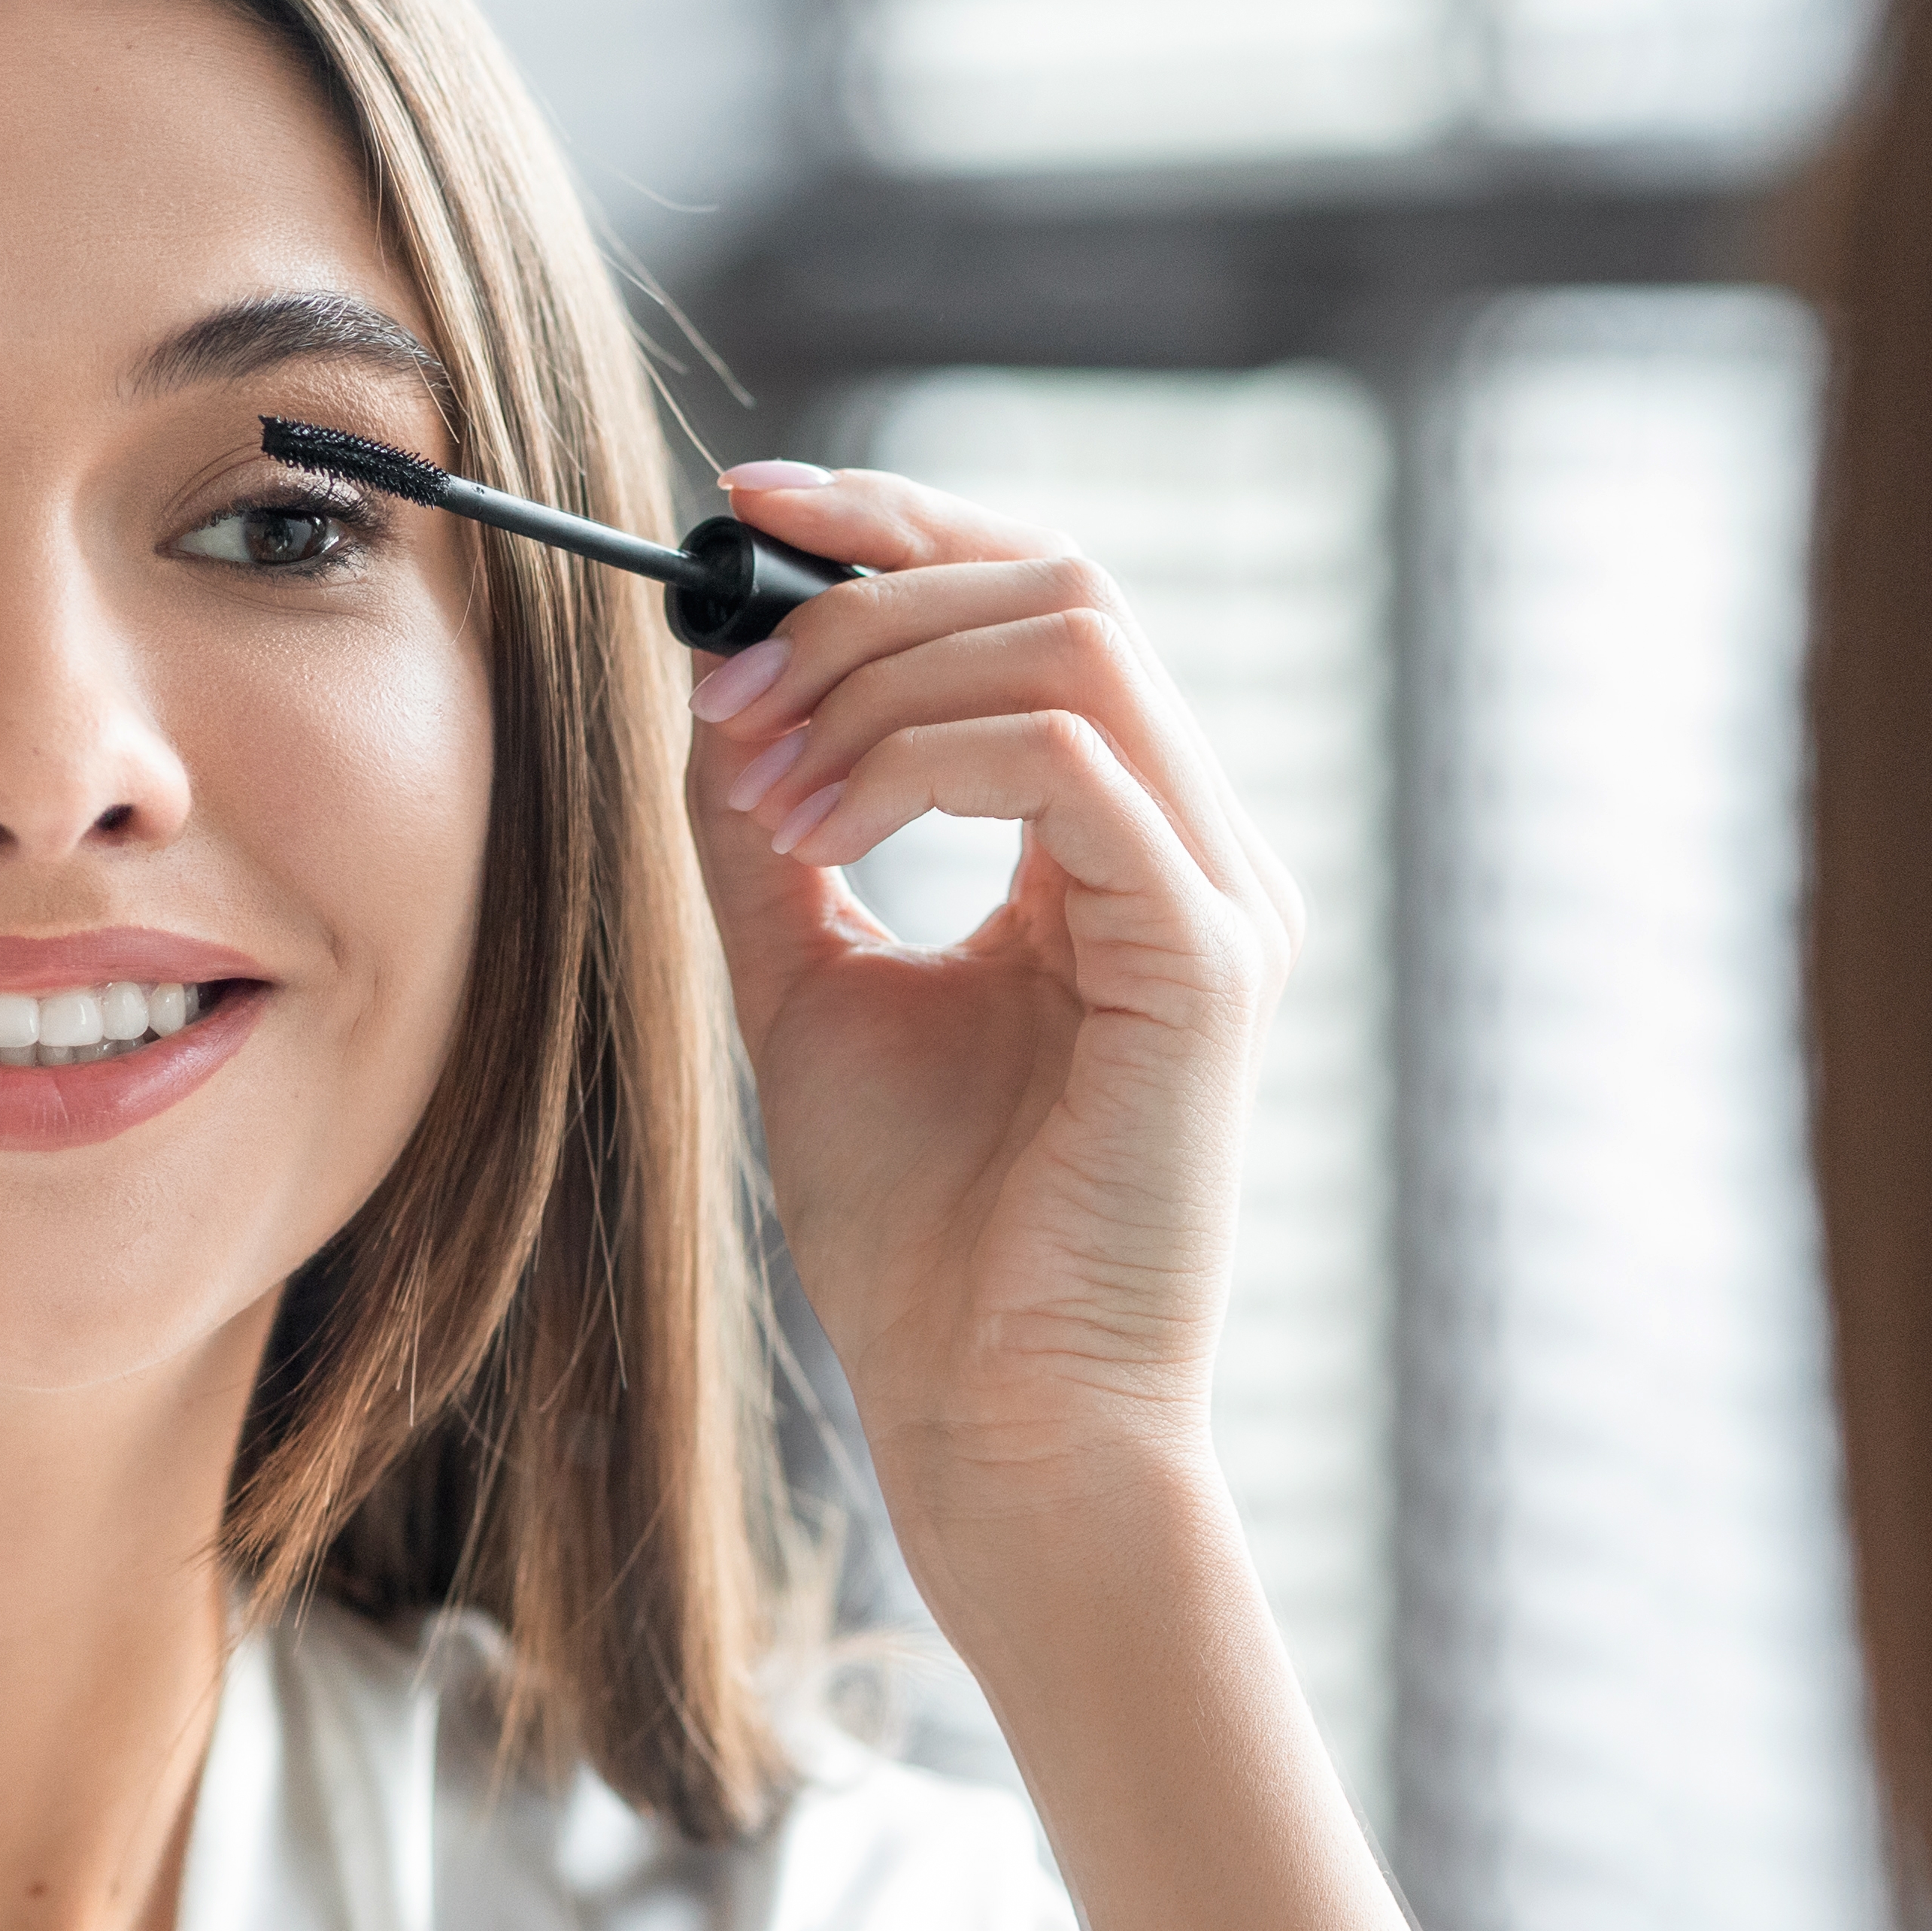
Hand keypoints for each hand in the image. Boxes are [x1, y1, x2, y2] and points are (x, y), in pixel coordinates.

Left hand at [682, 464, 1299, 1545]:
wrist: (991, 1421)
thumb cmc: (924, 1242)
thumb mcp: (810, 983)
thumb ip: (772, 831)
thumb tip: (714, 676)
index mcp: (1122, 848)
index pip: (1040, 598)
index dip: (897, 524)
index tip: (741, 510)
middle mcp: (1195, 849)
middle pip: (1064, 581)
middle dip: (867, 599)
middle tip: (727, 690)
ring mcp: (1217, 898)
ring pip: (1075, 637)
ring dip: (882, 675)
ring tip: (765, 783)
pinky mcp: (1204, 962)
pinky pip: (1072, 763)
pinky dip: (920, 762)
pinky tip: (822, 835)